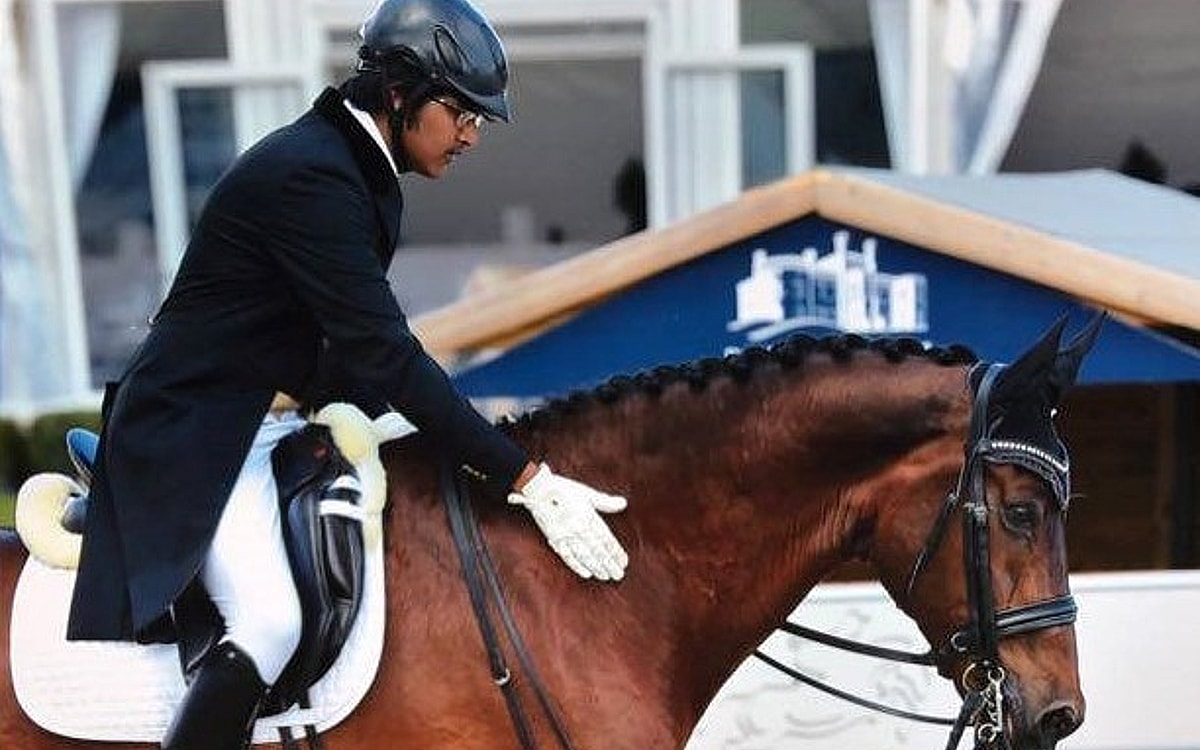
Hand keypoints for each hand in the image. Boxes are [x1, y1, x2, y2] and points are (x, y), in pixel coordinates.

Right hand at [508, 464, 628, 580]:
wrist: (538, 489)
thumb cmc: (564, 488)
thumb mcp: (587, 493)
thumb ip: (605, 501)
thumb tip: (624, 503)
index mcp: (588, 517)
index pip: (606, 539)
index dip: (616, 552)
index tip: (623, 562)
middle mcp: (578, 528)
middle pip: (597, 550)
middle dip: (609, 564)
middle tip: (618, 575)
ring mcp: (565, 535)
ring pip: (584, 555)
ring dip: (596, 567)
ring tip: (605, 576)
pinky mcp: (554, 539)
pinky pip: (567, 555)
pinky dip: (577, 566)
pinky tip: (586, 573)